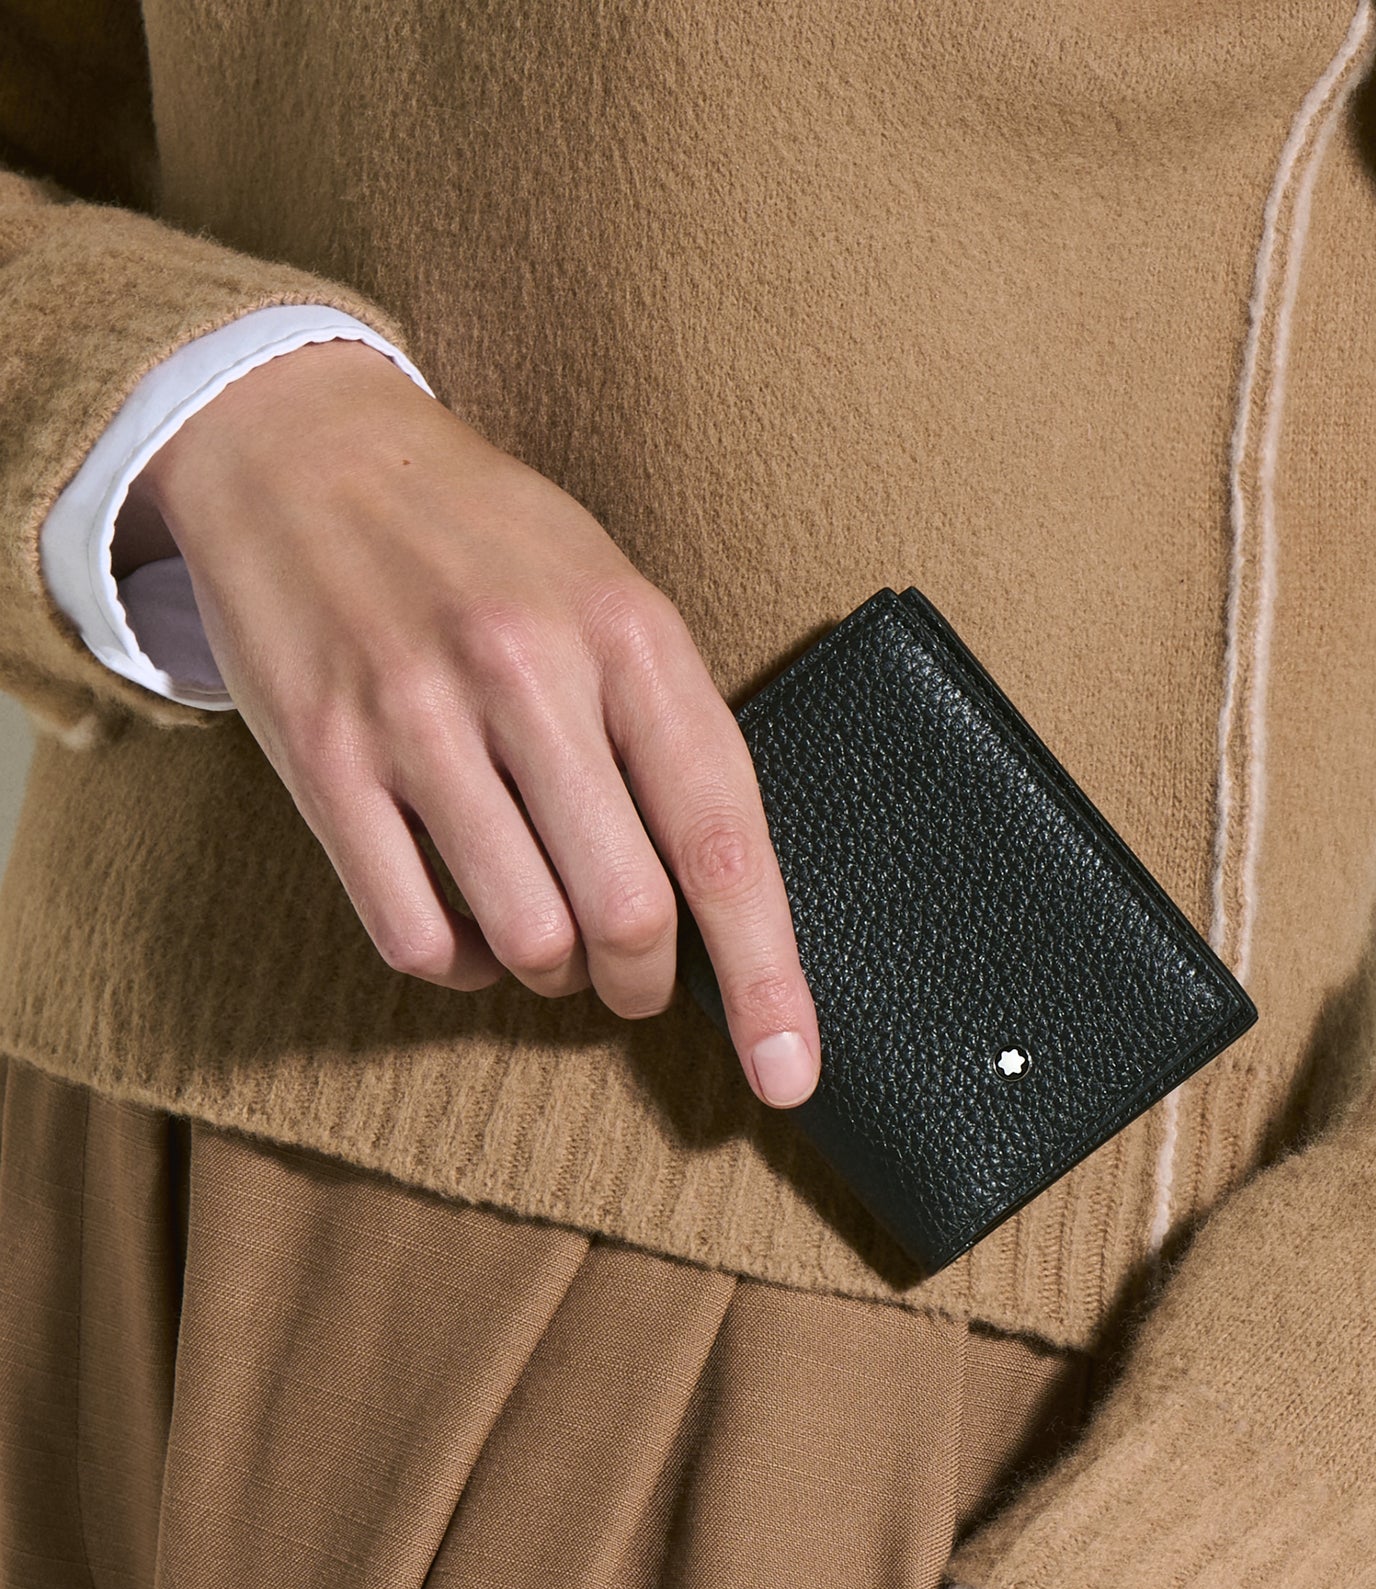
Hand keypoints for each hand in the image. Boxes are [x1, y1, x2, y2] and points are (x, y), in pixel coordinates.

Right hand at [120, 339, 819, 1106]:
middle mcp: (528, 674)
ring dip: (552, 975)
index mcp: (632, 635)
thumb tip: (720, 900)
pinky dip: (459, 963)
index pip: (724, 839)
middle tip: (638, 976)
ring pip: (523, 937)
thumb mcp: (614, 595)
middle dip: (646, 982)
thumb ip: (671, 732)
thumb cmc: (489, 542)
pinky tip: (469, 924)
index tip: (789, 1074)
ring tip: (550, 936)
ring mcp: (417, 717)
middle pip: (627, 914)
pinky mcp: (322, 758)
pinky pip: (412, 934)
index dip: (769, 974)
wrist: (307, 446)